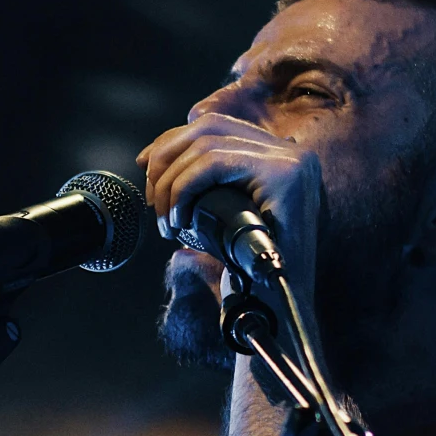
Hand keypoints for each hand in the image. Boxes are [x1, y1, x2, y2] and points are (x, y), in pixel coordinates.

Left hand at [137, 113, 324, 284]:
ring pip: (207, 144)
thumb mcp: (220, 216)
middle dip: (166, 157)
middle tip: (151, 200)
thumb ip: (201, 184)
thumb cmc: (248, 271)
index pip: (215, 127)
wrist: (279, 308)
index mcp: (279, 157)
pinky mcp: (284, 174)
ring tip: (167, 220)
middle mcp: (290, 152)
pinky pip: (214, 163)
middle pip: (209, 127)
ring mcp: (291, 160)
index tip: (143, 166)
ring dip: (172, 182)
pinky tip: (179, 219)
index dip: (172, 140)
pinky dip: (185, 188)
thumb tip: (150, 157)